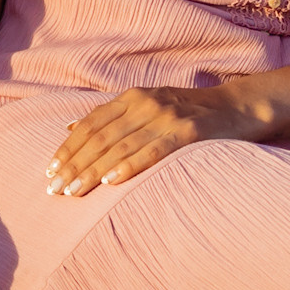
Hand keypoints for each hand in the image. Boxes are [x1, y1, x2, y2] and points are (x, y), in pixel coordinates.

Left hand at [45, 83, 264, 195]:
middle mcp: (145, 103)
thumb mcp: (148, 104)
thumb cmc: (190, 111)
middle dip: (73, 165)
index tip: (50, 170)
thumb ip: (112, 115)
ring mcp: (166, 117)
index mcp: (132, 97)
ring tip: (73, 192)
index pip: (90, 124)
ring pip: (120, 147)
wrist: (239, 107)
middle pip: (99, 138)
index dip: (68, 148)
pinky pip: (153, 151)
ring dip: (92, 171)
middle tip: (54, 189)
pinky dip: (129, 166)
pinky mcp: (188, 132)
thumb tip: (70, 129)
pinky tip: (111, 181)